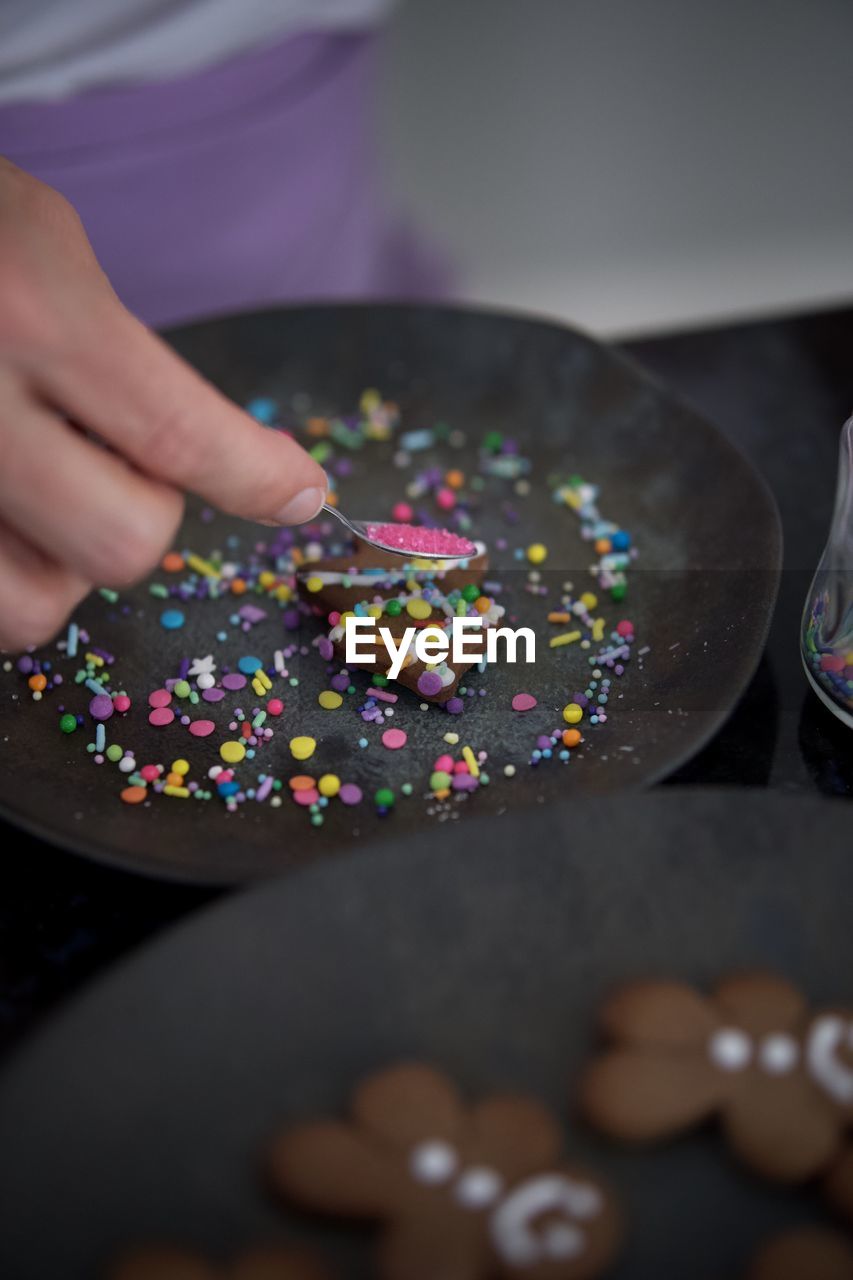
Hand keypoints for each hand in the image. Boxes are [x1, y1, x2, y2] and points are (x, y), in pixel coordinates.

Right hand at [0, 157, 327, 649]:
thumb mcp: (43, 243)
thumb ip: (120, 355)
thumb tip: (221, 462)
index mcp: (27, 311)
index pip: (177, 433)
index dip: (256, 476)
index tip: (301, 495)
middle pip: (121, 543)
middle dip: (141, 512)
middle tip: (109, 458)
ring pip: (33, 606)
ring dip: (60, 559)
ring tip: (33, 484)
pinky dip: (1, 570)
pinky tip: (1, 506)